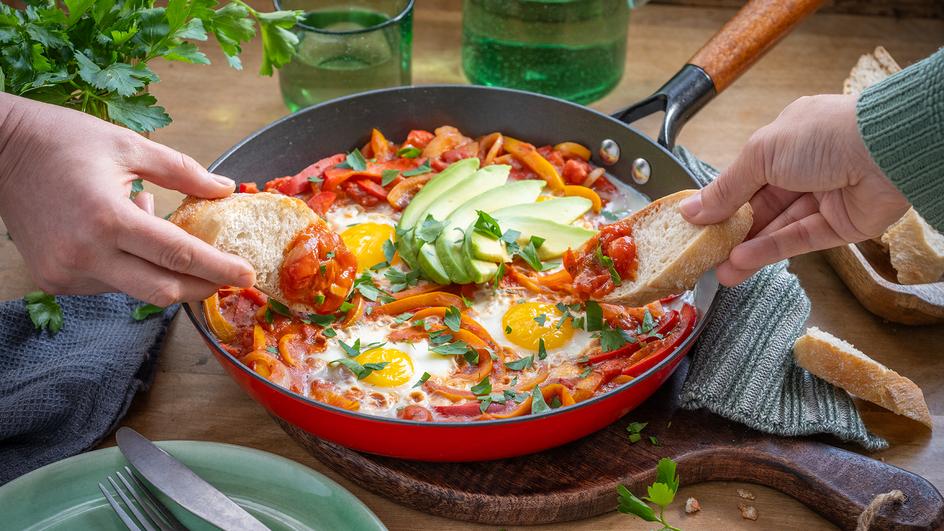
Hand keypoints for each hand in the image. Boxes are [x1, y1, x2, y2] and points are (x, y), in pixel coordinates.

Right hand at [0, 94, 253, 304]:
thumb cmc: (64, 141)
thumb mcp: (129, 146)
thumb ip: (183, 172)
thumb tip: (226, 190)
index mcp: (108, 218)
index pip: (177, 255)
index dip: (218, 268)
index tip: (247, 274)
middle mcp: (85, 253)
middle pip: (162, 290)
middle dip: (200, 286)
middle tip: (226, 276)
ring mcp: (66, 272)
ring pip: (136, 288)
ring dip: (160, 270)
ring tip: (152, 228)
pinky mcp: (54, 279)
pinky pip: (109, 284)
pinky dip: (130, 267)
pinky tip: (122, 236)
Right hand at [680, 94, 908, 285]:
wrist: (886, 150)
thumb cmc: (824, 135)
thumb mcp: (760, 154)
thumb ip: (726, 187)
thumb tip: (692, 209)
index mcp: (787, 140)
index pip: (747, 176)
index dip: (722, 200)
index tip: (698, 223)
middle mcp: (806, 168)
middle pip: (761, 206)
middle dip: (732, 231)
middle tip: (705, 254)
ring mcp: (825, 197)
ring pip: (778, 227)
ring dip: (748, 248)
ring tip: (720, 269)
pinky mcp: (841, 225)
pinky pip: (799, 239)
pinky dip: (771, 250)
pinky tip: (743, 261)